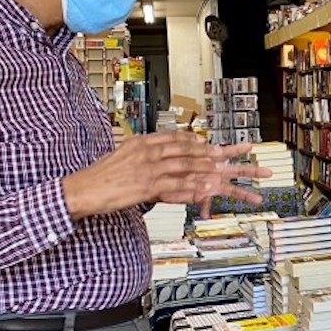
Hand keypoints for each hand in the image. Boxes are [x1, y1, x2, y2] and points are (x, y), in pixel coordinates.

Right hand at [62, 134, 269, 219]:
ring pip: (191, 168)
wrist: (80, 190)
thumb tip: (165, 158)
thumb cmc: (102, 177)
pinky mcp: (147, 186)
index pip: (182, 139)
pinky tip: (212, 191)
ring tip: (241, 178)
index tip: (227, 147)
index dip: (206, 144)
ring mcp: (150, 168)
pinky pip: (177, 187)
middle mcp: (151, 151)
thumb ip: (147, 156)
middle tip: (249, 157)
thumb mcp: (126, 158)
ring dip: (218, 173)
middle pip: (196, 151)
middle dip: (226, 155)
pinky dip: (195, 188)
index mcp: (146, 142)